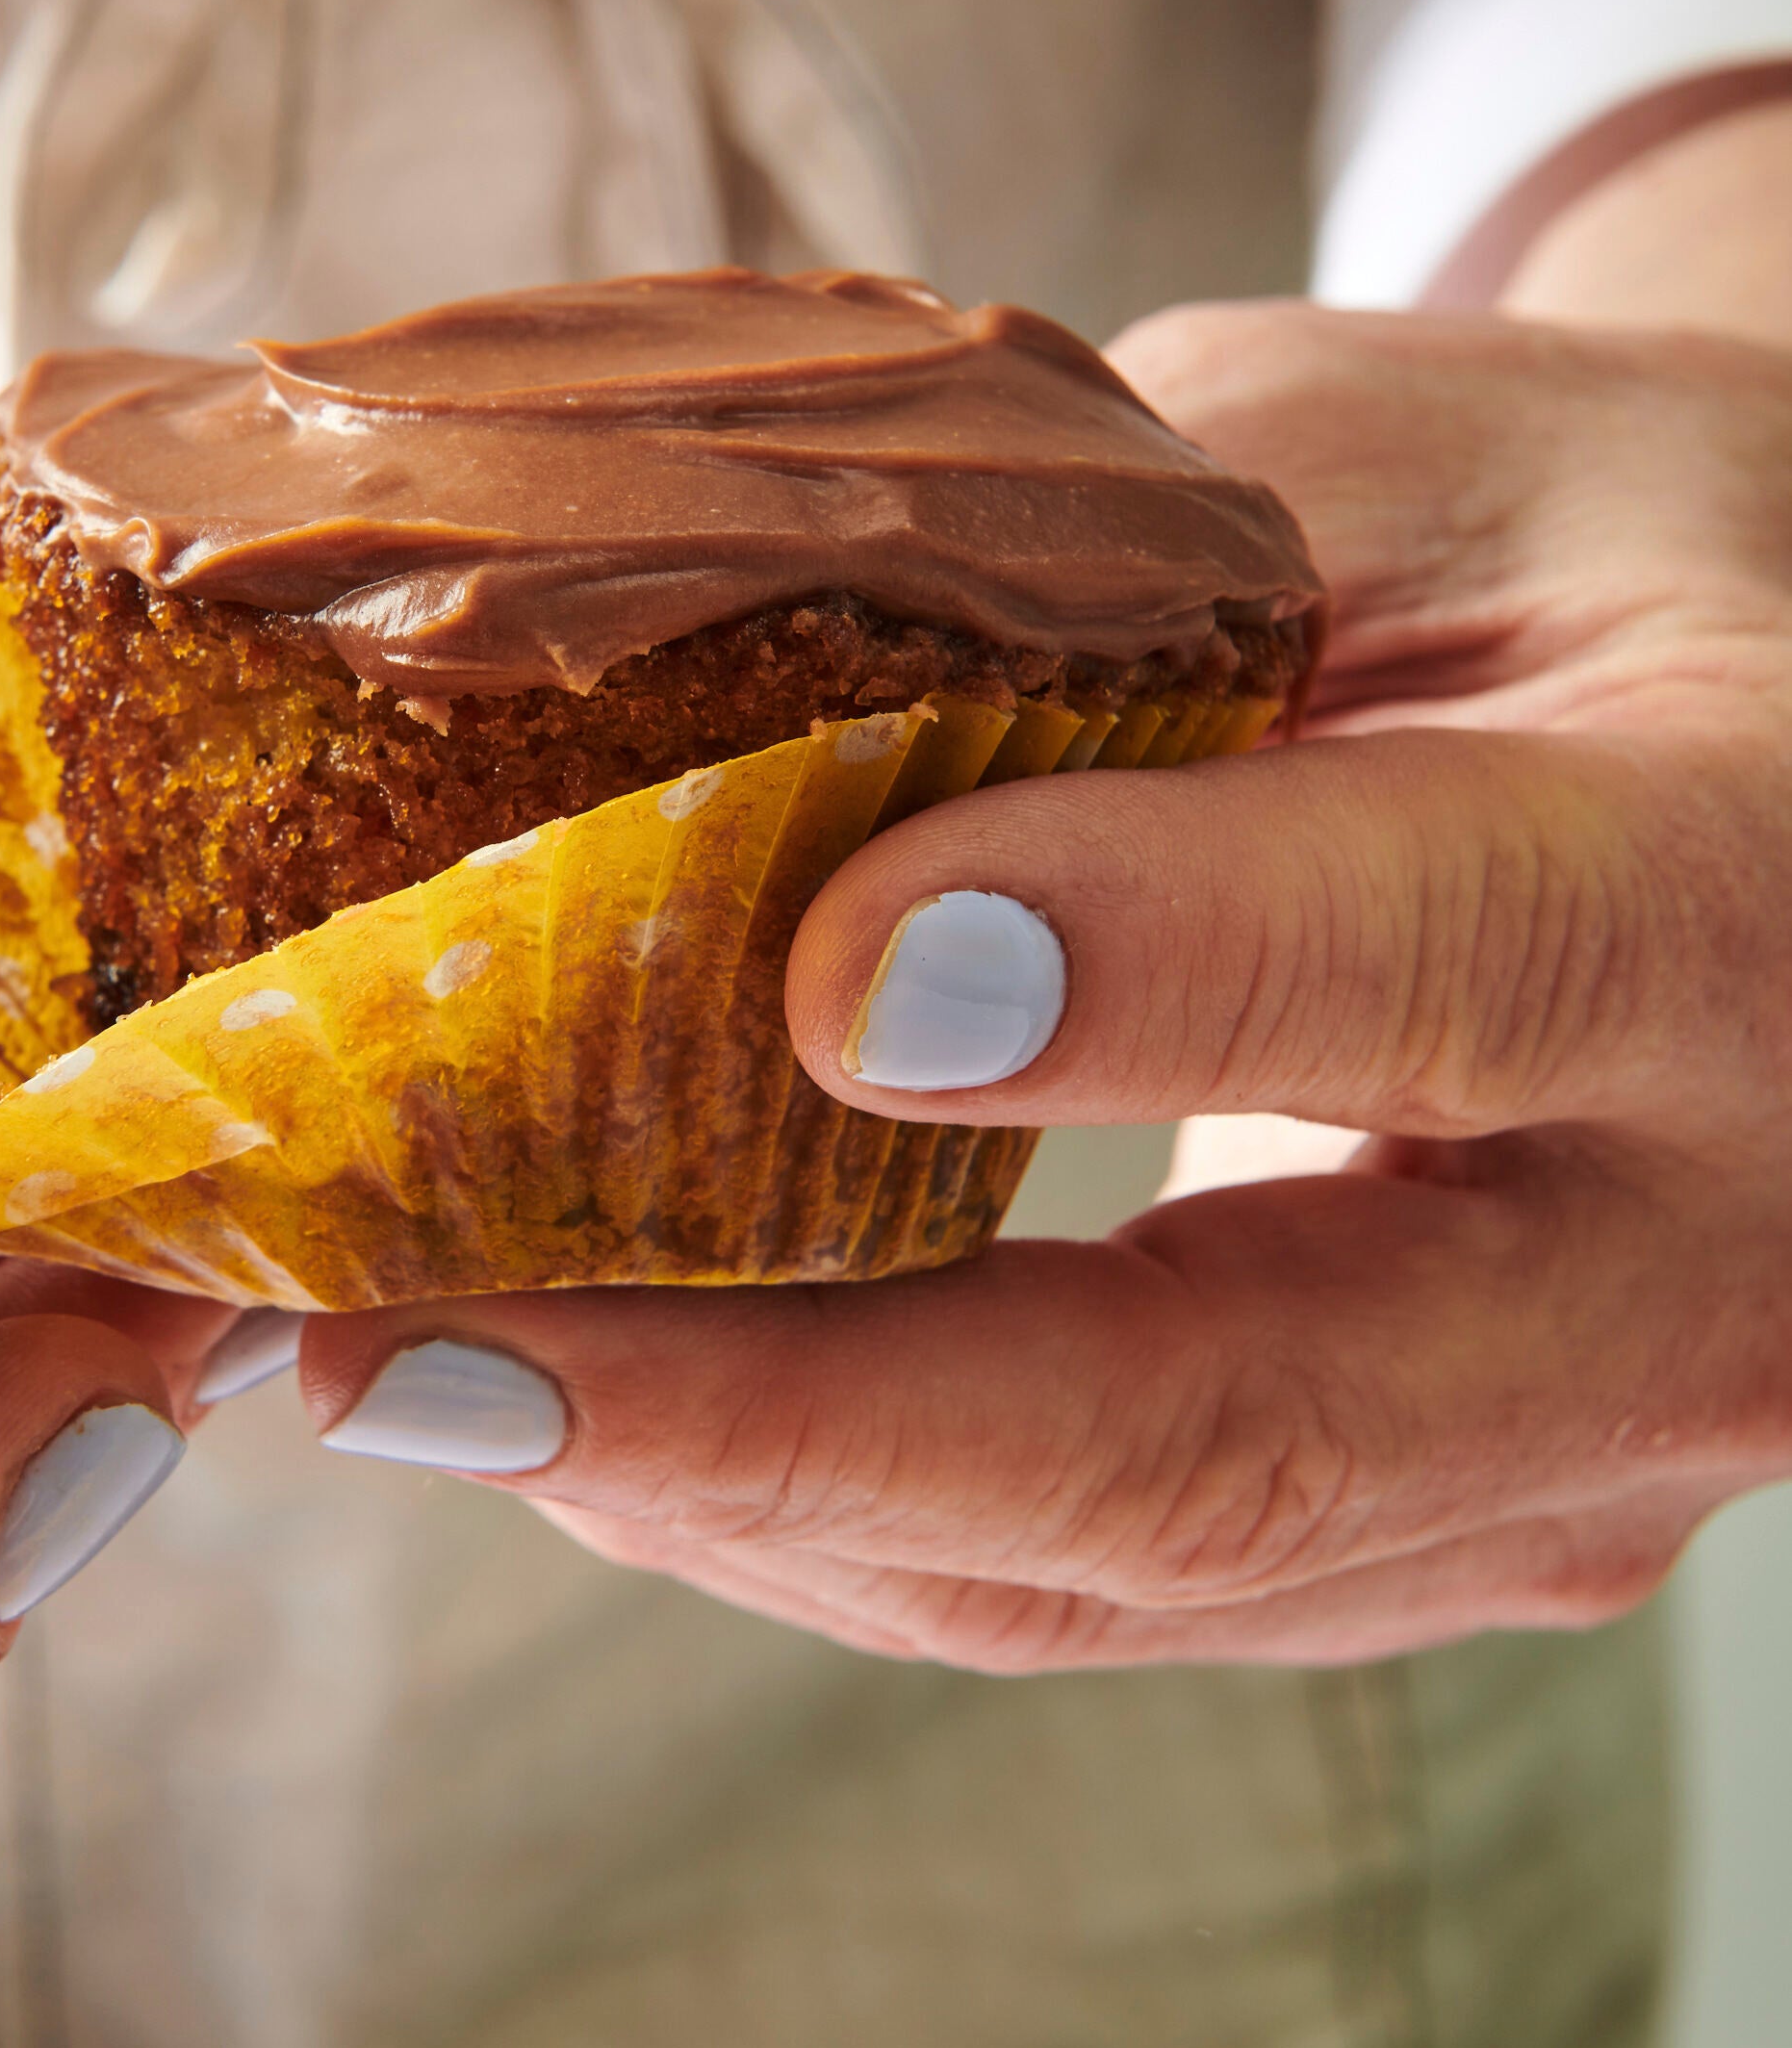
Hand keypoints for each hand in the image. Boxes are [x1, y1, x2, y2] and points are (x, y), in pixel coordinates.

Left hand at [298, 299, 1791, 1668]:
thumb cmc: (1599, 563)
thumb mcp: (1424, 467)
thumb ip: (1135, 581)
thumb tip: (706, 719)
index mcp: (1729, 894)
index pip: (1432, 958)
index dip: (1126, 973)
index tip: (808, 962)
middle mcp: (1687, 1260)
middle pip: (1224, 1430)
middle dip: (769, 1417)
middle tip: (393, 1350)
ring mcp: (1563, 1458)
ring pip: (1114, 1567)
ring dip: (718, 1493)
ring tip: (389, 1372)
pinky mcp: (1432, 1537)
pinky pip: (1098, 1579)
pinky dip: (807, 1506)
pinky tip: (580, 1401)